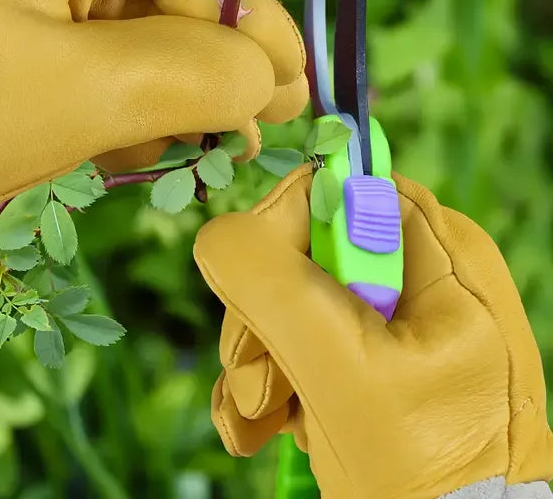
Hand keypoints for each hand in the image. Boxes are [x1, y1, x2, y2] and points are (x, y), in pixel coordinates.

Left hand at [0, 0, 306, 250]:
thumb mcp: (99, 87)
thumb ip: (200, 74)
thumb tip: (269, 82)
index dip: (249, 18)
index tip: (295, 76)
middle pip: (163, 4)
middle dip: (214, 65)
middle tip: (265, 119)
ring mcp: (30, 11)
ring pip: (135, 46)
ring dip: (175, 95)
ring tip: (209, 144)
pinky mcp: (20, 61)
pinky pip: (99, 76)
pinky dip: (130, 112)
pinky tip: (144, 151)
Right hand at [193, 165, 552, 498]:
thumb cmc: (419, 471)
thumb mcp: (343, 373)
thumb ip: (276, 284)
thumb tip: (219, 233)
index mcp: (440, 253)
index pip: (337, 190)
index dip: (283, 233)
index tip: (262, 302)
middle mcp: (416, 274)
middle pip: (298, 248)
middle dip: (260, 317)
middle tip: (263, 383)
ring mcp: (387, 317)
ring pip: (282, 298)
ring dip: (254, 360)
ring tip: (263, 417)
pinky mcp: (361, 355)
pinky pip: (290, 338)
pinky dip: (264, 383)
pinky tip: (260, 428)